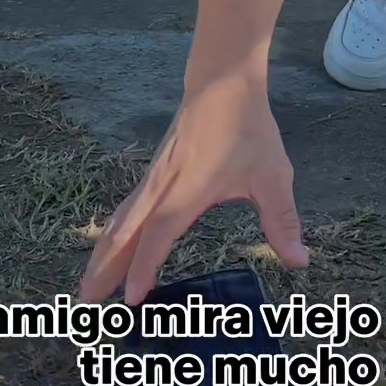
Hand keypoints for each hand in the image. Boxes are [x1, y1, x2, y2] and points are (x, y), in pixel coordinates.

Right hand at [78, 79, 308, 306]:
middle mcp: (162, 188)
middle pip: (125, 233)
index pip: (159, 235)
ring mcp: (153, 179)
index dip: (144, 267)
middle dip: (105, 268)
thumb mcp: (273, 176)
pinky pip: (127, 209)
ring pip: (121, 221)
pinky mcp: (153, 174)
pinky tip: (111, 246)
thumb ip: (282, 221)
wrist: (221, 82)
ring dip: (102, 253)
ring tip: (88, 286)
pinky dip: (114, 233)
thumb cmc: (247, 128)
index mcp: (188, 191)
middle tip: (86, 302)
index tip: (132, 299)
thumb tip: (300, 261)